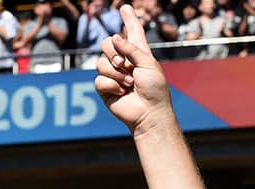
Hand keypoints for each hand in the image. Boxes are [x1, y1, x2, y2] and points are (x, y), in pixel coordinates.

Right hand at [95, 5, 173, 134]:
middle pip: (107, 44)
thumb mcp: (148, 63)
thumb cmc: (155, 89)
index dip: (128, 20)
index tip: (125, 7)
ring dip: (117, 73)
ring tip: (129, 84)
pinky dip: (111, 85)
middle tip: (125, 65)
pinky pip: (99, 79)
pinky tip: (122, 92)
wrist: (149, 113)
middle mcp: (124, 62)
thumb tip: (114, 38)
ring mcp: (113, 75)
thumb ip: (132, 48)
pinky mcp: (105, 88)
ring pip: (101, 63)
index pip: (132, 32)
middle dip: (114, 53)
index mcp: (138, 53)